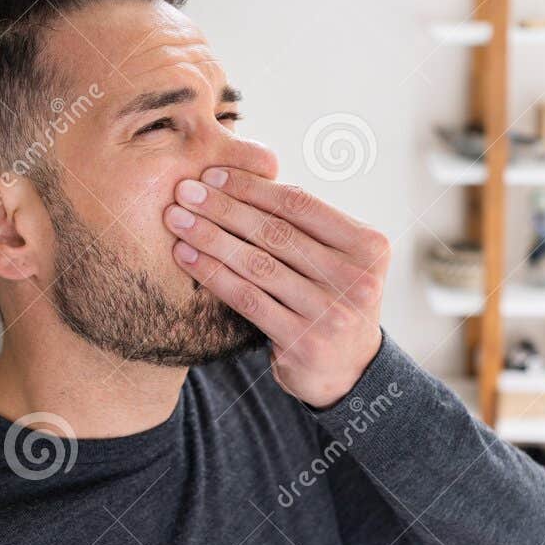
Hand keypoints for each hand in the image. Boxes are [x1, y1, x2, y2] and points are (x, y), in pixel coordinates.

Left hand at [164, 166, 388, 407]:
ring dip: (210, 238)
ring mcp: (331, 312)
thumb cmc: (330, 299)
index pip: (300, 204)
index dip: (252, 187)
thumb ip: (305, 225)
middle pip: (275, 232)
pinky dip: (212, 274)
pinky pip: (247, 299)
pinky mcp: (303, 341)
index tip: (213, 174)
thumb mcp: (336, 259)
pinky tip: (185, 257)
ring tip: (177, 219)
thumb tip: (240, 176)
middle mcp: (356, 278)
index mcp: (368, 245)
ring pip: (257, 264)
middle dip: (223, 208)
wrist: (349, 370)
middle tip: (184, 191)